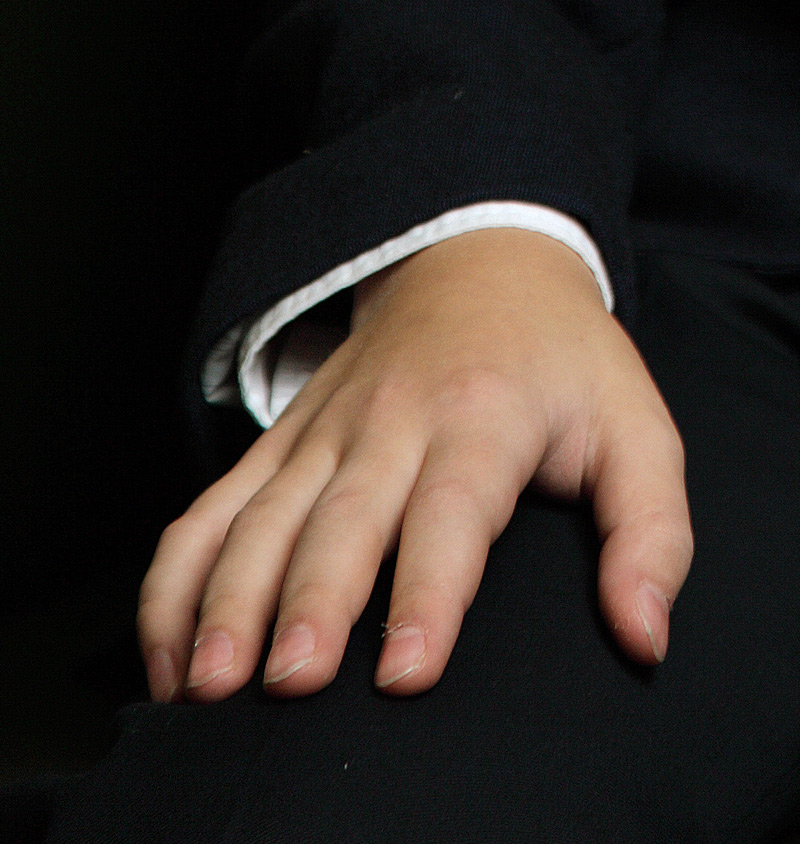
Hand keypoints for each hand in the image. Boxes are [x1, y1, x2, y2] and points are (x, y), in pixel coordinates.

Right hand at [137, 228, 692, 702]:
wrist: (475, 263)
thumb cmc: (560, 358)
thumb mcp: (637, 429)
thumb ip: (650, 532)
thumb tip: (643, 632)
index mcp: (481, 419)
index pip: (452, 514)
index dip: (430, 595)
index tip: (405, 673)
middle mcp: (388, 424)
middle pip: (340, 520)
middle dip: (306, 604)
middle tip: (284, 683)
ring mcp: (323, 431)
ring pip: (257, 516)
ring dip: (225, 597)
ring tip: (203, 681)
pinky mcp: (283, 439)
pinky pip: (214, 505)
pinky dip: (180, 573)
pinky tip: (169, 642)